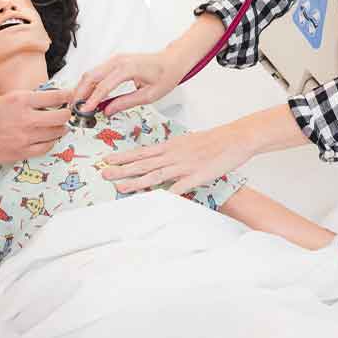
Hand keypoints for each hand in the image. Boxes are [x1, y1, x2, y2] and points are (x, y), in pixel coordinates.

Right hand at [0, 88, 71, 166]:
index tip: (69, 95)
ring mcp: (25, 137)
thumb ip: (21, 100)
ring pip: (56, 133)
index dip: (66, 96)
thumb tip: (39, 100)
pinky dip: (50, 142)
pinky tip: (48, 139)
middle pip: (61, 116)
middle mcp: (26, 118)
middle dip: (66, 113)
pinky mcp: (21, 153)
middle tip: (66, 111)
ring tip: (59, 125)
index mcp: (19, 99)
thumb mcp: (0, 99)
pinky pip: (45, 148)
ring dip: (60, 128)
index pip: (54, 95)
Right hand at [73, 52, 180, 116]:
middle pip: (91, 76)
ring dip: (82, 88)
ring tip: (78, 105)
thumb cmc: (165, 76)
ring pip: (91, 73)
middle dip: (79, 92)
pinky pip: (97, 72)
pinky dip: (89, 83)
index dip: (91, 100)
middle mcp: (118, 61)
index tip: (83, 111)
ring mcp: (116, 59)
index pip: (103, 86)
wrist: (172, 61)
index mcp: (128, 68)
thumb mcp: (149, 95)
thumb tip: (107, 110)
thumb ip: (126, 102)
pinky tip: (88, 96)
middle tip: (74, 109)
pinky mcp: (115, 61)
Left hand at [101, 118, 254, 194]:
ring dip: (137, 181)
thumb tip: (157, 158)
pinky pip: (181, 186)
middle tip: (104, 173)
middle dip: (122, 169)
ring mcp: (185, 165)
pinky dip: (169, 193)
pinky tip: (157, 199)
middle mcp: (173, 155)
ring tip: (120, 187)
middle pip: (143, 163)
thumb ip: (171, 152)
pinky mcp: (198, 176)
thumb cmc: (212, 141)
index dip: (124, 157)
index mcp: (170, 146)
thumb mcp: (186, 142)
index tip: (107, 159)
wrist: (234, 138)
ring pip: (156, 174)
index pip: (142, 152)